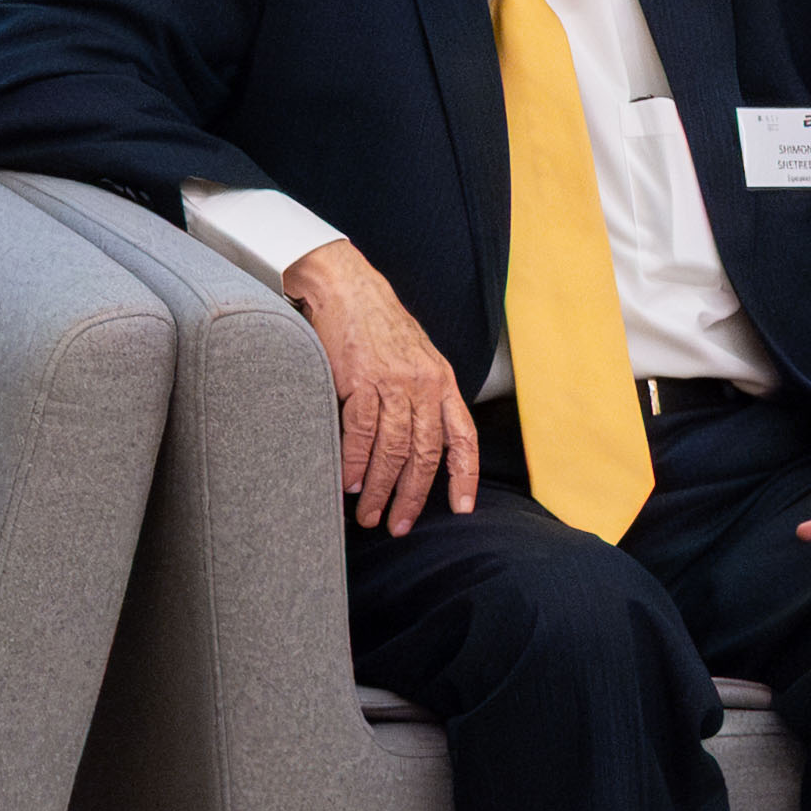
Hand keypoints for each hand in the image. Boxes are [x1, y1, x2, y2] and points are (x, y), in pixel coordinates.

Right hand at [285, 240, 478, 534]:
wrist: (346, 286)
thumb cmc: (377, 322)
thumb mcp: (416, 355)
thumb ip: (423, 393)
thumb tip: (419, 438)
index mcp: (442, 381)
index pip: (462, 437)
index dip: (464, 476)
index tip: (462, 508)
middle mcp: (423, 384)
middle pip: (424, 454)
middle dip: (413, 497)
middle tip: (399, 525)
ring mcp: (392, 382)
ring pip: (392, 451)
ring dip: (380, 489)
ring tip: (368, 513)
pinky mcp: (360, 380)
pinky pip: (360, 433)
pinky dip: (354, 464)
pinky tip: (349, 483)